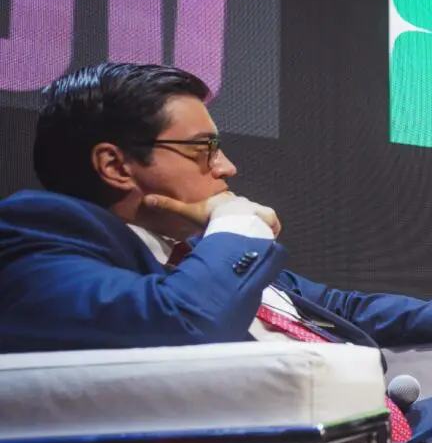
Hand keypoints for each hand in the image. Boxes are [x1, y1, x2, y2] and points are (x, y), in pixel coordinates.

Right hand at [143, 191, 280, 237]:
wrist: (233, 219)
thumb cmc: (210, 215)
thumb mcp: (187, 211)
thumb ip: (169, 206)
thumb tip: (147, 199)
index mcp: (227, 201)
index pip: (226, 207)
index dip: (224, 215)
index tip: (220, 223)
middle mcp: (244, 203)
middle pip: (242, 214)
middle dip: (239, 223)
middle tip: (233, 235)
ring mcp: (259, 210)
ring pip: (258, 221)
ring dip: (254, 230)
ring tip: (247, 243)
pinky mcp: (270, 218)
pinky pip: (272, 227)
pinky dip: (269, 234)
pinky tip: (262, 243)